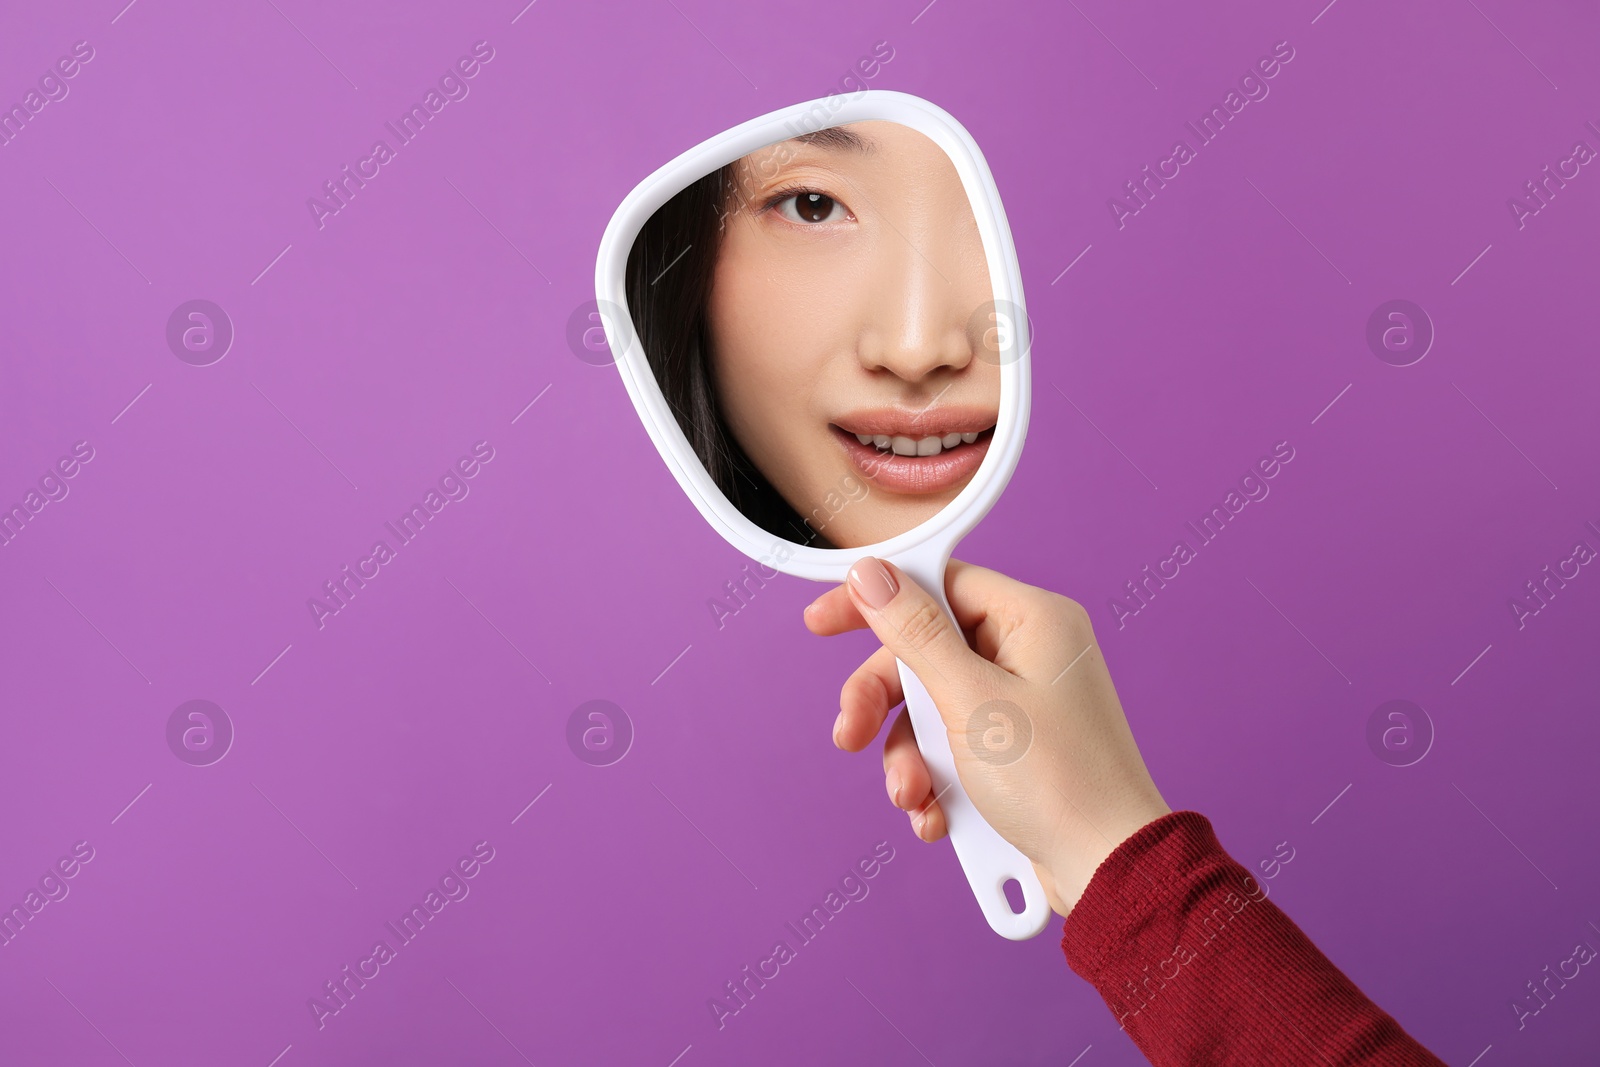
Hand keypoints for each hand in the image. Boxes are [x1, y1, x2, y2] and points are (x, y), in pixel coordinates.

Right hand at [803, 556, 1170, 917]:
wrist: (1108, 871)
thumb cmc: (1058, 782)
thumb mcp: (971, 701)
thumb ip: (916, 635)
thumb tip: (873, 574)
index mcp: (1032, 620)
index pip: (938, 583)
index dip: (877, 599)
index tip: (824, 620)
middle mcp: (1030, 654)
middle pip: (925, 654)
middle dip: (884, 704)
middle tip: (849, 733)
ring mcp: (1023, 705)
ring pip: (931, 709)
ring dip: (909, 757)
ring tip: (913, 796)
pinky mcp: (1015, 752)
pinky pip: (952, 749)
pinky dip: (935, 781)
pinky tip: (936, 815)